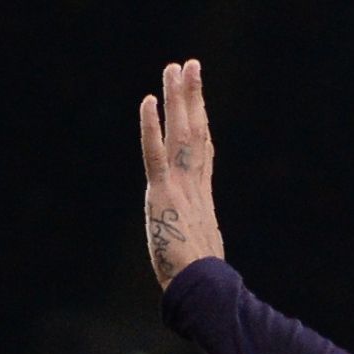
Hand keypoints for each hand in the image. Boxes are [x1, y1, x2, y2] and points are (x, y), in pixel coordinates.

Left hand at [139, 58, 226, 288]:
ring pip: (180, 133)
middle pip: (196, 132)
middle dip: (194, 97)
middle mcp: (193, 185)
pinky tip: (149, 100)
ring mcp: (180, 186)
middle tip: (191, 66)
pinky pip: (155, 153)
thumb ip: (197, 243)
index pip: (203, 153)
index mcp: (201, 199)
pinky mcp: (164, 193)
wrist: (201, 288)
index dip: (202, 124)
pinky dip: (152, 125)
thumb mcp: (201, 255)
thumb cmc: (202, 282)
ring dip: (178, 98)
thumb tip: (204, 257)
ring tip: (176, 68)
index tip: (200, 103)